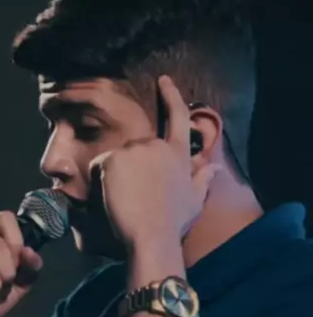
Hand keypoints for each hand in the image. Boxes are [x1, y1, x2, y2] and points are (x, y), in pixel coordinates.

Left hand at [89, 76, 220, 247]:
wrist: (152, 235)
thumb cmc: (174, 223)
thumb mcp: (195, 200)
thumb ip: (203, 179)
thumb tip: (216, 167)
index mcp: (179, 153)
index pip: (178, 117)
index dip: (171, 96)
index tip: (163, 81)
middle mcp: (158, 145)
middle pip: (137, 149)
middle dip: (132, 168)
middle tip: (135, 196)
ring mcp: (135, 149)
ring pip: (118, 158)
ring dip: (117, 175)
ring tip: (128, 200)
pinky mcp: (114, 158)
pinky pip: (101, 166)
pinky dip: (101, 181)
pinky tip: (114, 196)